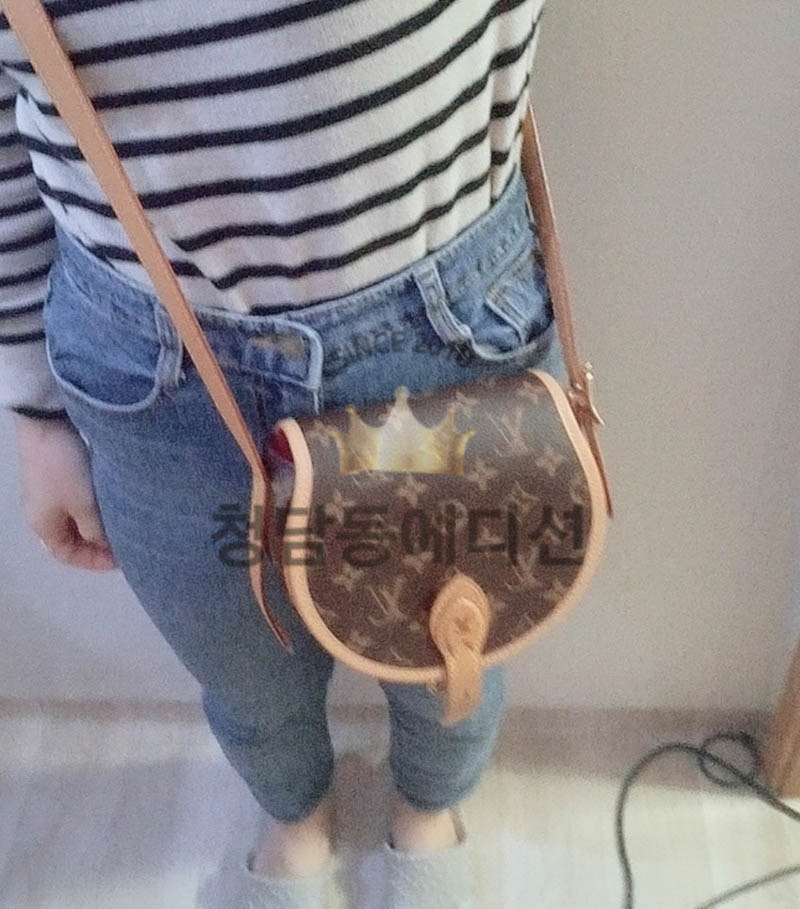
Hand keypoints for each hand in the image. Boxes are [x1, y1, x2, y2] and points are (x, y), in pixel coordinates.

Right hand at [12, 413, 116, 570]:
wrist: (47, 421)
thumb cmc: (65, 469)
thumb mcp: (84, 505)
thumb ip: (96, 531)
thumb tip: (105, 545)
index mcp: (42, 524)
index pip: (66, 554)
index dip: (93, 561)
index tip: (121, 559)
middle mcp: (41, 511)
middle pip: (71, 537)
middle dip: (98, 542)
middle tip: (126, 541)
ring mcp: (48, 490)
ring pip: (77, 517)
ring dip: (98, 522)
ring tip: (123, 522)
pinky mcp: (57, 472)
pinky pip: (77, 498)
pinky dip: (95, 505)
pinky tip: (113, 499)